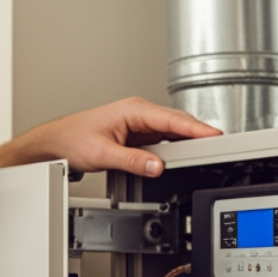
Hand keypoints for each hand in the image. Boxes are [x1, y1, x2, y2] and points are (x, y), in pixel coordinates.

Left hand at [0, 97, 219, 177]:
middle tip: (223, 147)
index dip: (197, 129)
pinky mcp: (135, 134)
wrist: (54, 143)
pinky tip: (182, 157)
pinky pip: (161, 139)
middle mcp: (138, 112)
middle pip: (177, 123)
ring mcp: (138, 123)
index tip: (216, 136)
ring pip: (171, 131)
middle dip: (199, 134)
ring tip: (209, 153)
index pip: (173, 119)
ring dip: (188, 141)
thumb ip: (132, 161)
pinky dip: (174, 147)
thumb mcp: (102, 154)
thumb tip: (157, 166)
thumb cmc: (71, 140)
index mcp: (133, 110)